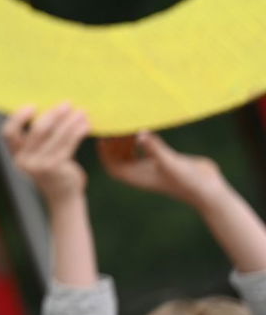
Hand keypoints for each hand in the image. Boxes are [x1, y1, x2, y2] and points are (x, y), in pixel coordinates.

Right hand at [2, 103, 91, 205]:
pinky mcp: (54, 168)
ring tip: (82, 113)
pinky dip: (77, 133)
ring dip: (70, 122)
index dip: (18, 118)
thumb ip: (40, 138)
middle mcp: (23, 161)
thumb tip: (54, 109)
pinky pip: (67, 145)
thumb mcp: (40, 155)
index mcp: (16, 155)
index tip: (33, 105)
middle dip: (53, 115)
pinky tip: (85, 126)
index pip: (9, 133)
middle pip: (36, 131)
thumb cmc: (54, 171)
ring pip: (55, 136)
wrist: (64, 198)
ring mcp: (38, 166)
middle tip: (67, 104)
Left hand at [98, 132, 226, 206]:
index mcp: (138, 177)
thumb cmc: (189, 181)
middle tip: (117, 125)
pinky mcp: (163, 161)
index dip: (104, 152)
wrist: (210, 190)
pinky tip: (144, 128)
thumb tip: (140, 133)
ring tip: (128, 124)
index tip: (104, 135)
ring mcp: (151, 167)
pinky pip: (145, 149)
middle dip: (113, 143)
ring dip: (125, 140)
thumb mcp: (170, 162)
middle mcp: (142, 173)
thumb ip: (155, 148)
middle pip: (117, 158)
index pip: (112, 166)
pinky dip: (140, 139)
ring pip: (130, 153)